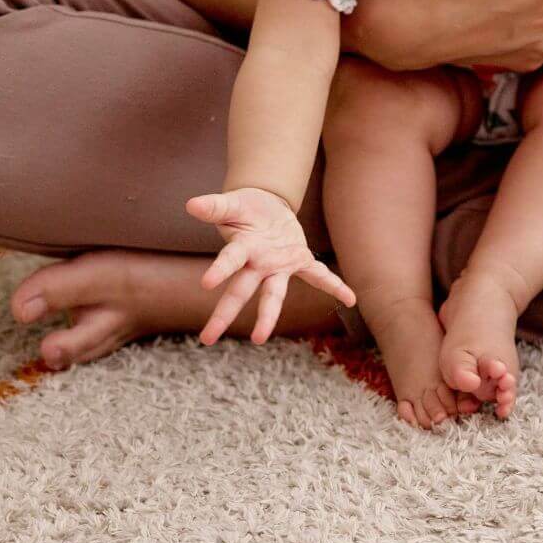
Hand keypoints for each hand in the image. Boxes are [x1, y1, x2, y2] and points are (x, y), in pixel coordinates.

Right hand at [185, 187, 355, 344]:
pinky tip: (351, 299)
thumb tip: (191, 204)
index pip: (229, 260)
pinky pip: (318, 275)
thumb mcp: (232, 203)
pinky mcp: (299, 260)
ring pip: (272, 294)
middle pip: (241, 290)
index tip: (206, 283)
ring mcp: (278, 265)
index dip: (220, 270)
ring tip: (260, 339)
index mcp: (242, 248)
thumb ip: (215, 206)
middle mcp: (257, 263)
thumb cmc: (245, 208)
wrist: (265, 205)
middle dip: (226, 313)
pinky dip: (334, 286)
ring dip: (267, 315)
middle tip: (207, 338)